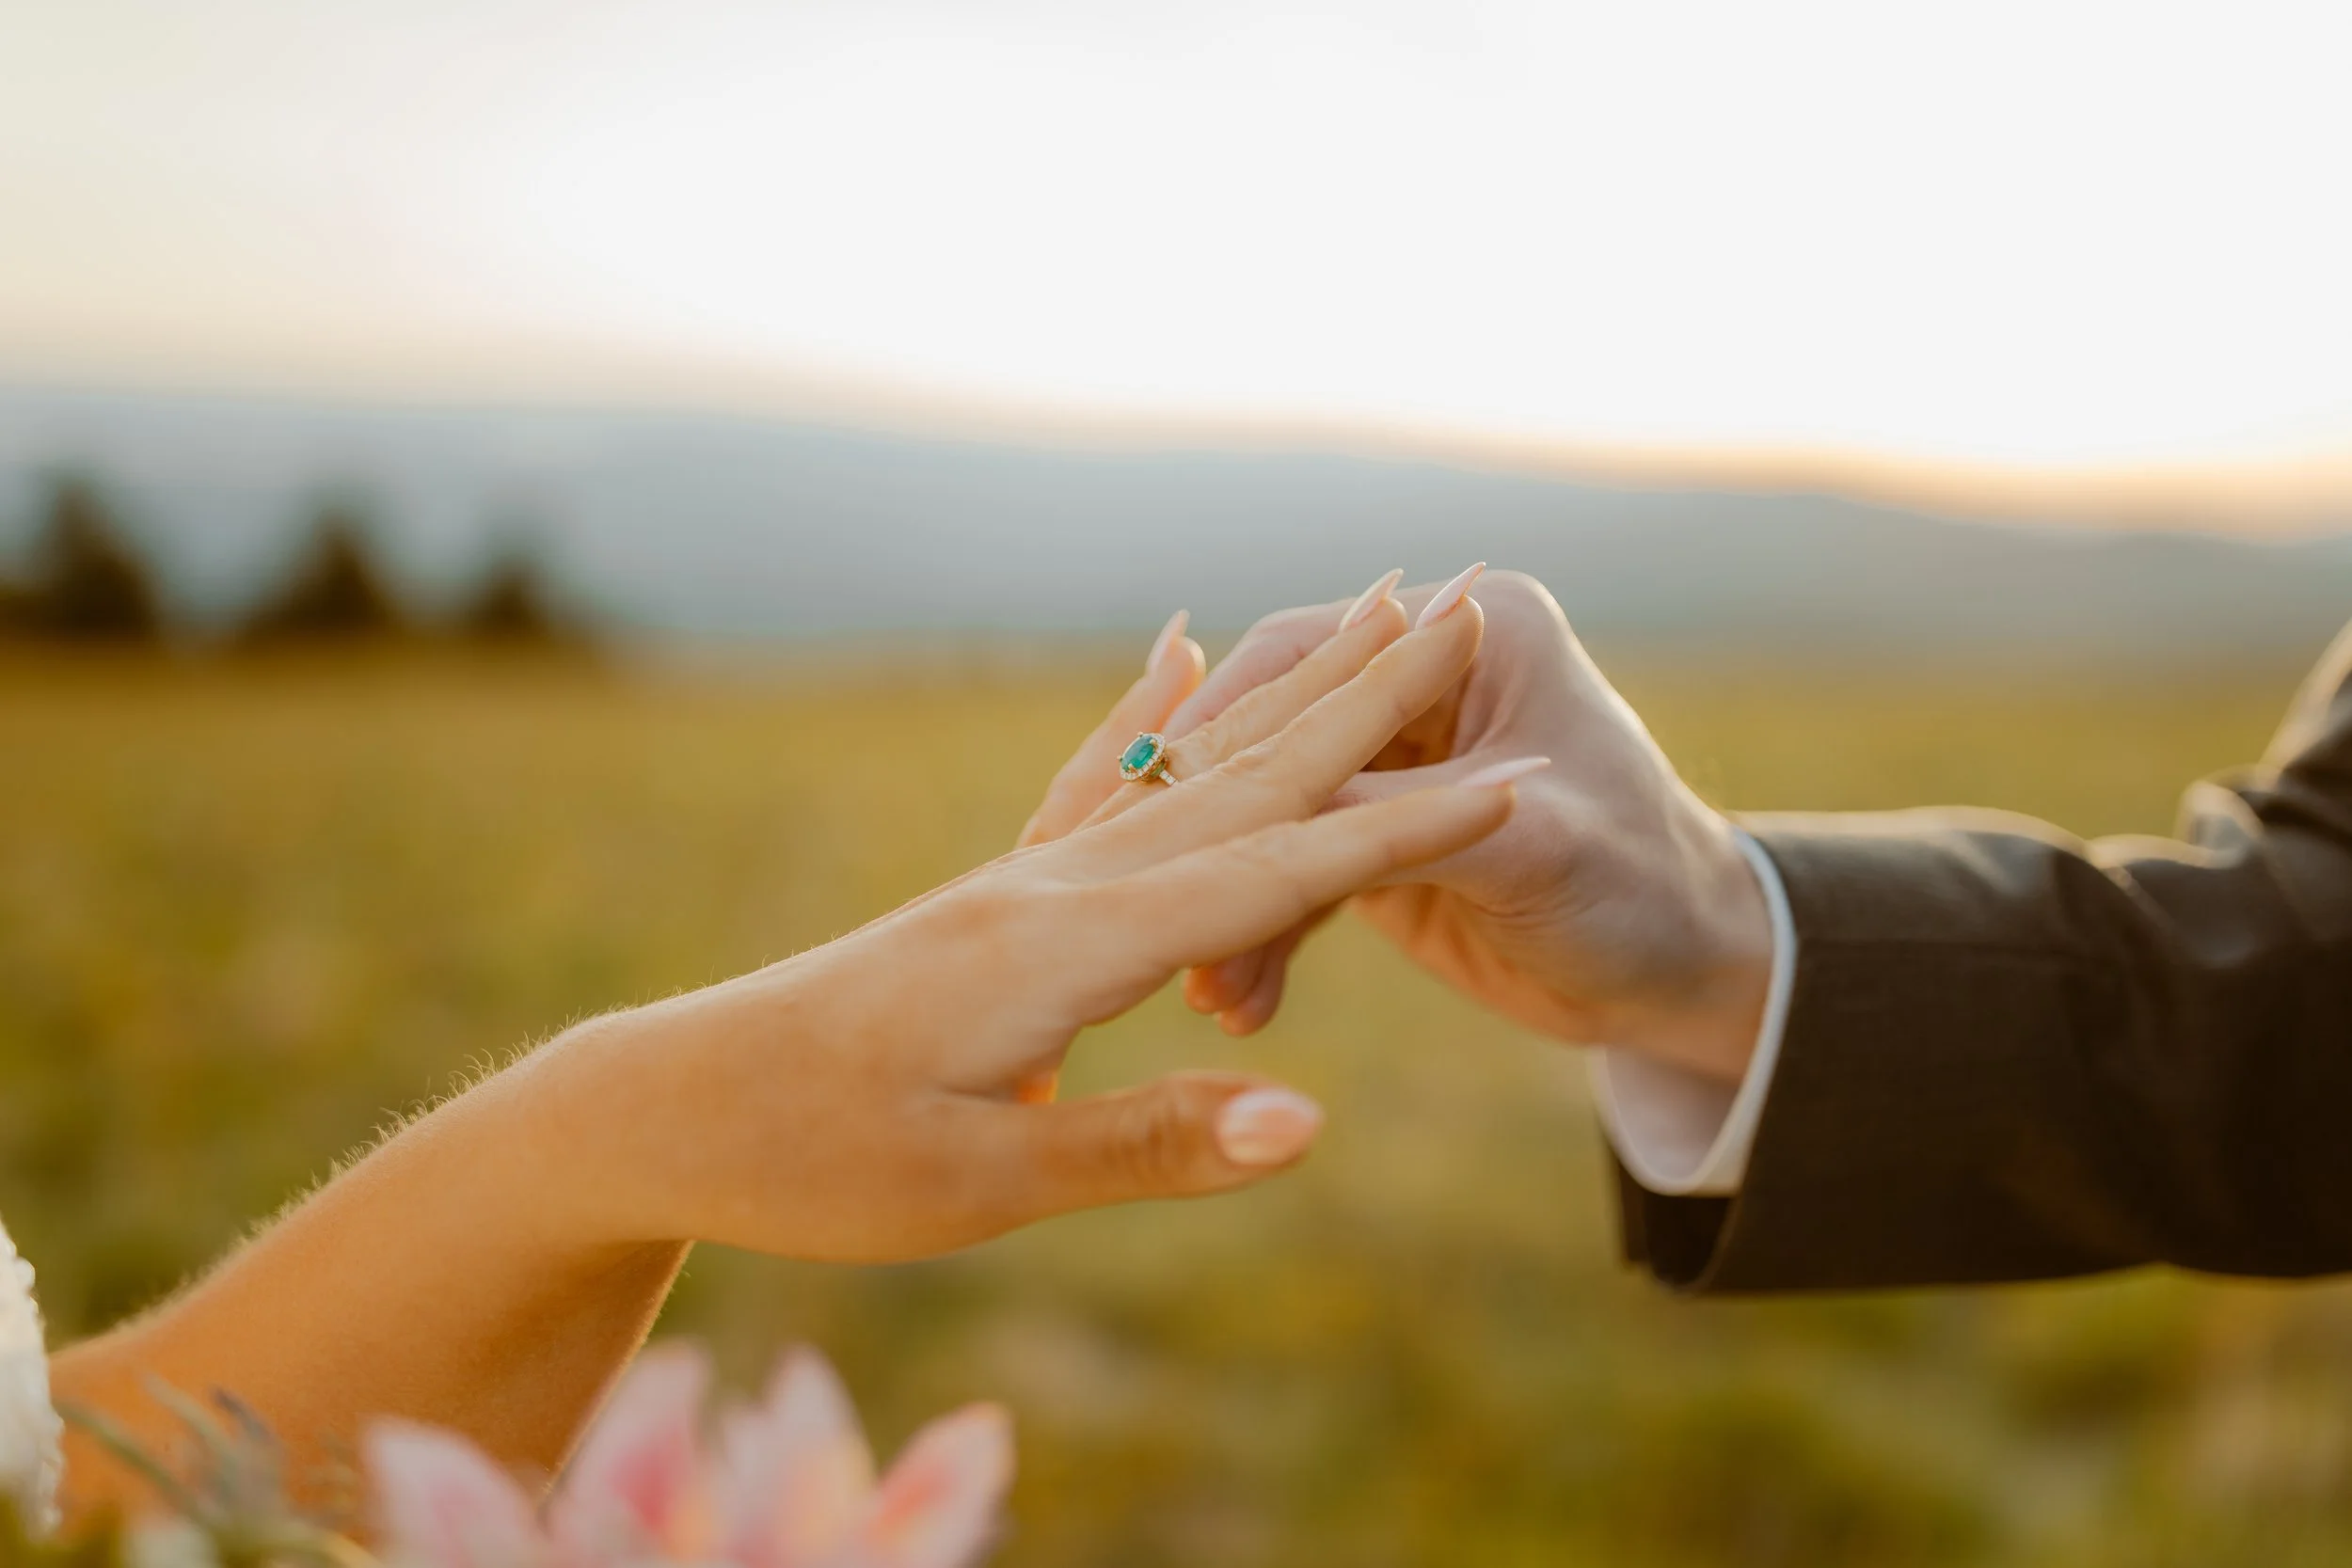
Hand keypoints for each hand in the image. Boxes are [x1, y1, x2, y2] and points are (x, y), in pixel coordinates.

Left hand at [508, 586, 1514, 1261]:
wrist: (666, 1103)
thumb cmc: (813, 1159)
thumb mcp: (976, 1184)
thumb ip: (1144, 1144)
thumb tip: (1308, 1119)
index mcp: (1067, 949)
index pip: (1271, 877)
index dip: (1399, 834)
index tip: (1516, 782)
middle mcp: (1057, 885)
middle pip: (1246, 774)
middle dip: (1367, 696)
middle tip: (1463, 600)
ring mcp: (1026, 877)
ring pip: (1191, 762)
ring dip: (1294, 685)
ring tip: (1368, 609)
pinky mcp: (999, 892)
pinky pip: (1106, 777)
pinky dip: (1162, 707)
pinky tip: (1180, 648)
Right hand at [1168, 567, 1772, 1084]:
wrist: (1690, 977)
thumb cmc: (1641, 884)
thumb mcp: (1519, 844)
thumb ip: (1386, 816)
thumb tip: (1246, 812)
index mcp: (1471, 636)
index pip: (1309, 654)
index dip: (1223, 723)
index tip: (1151, 798)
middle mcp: (1422, 684)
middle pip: (1270, 739)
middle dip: (1216, 835)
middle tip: (1164, 911)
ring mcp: (1392, 765)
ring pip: (1269, 819)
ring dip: (1232, 901)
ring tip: (1208, 993)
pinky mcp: (1375, 840)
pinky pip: (1288, 875)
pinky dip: (1260, 936)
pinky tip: (1237, 1002)